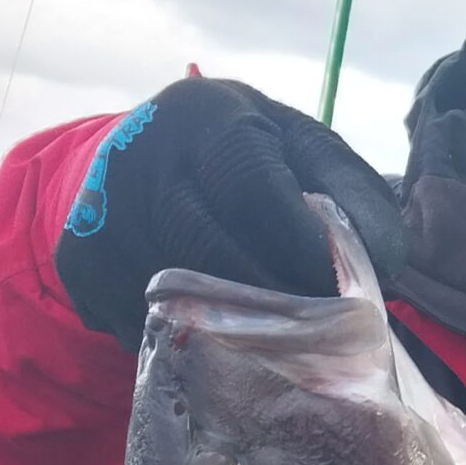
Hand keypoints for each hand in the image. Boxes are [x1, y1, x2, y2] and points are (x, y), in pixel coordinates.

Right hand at [53, 76, 409, 349]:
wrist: (143, 153)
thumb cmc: (248, 160)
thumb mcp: (303, 152)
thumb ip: (352, 194)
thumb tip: (387, 262)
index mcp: (209, 115)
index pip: (256, 192)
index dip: (303, 253)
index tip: (342, 299)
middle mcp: (142, 155)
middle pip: (212, 253)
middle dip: (275, 307)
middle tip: (318, 342)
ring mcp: (101, 210)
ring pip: (176, 301)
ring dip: (232, 335)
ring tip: (274, 349)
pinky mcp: (78, 260)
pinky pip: (140, 325)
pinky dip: (184, 342)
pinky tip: (211, 335)